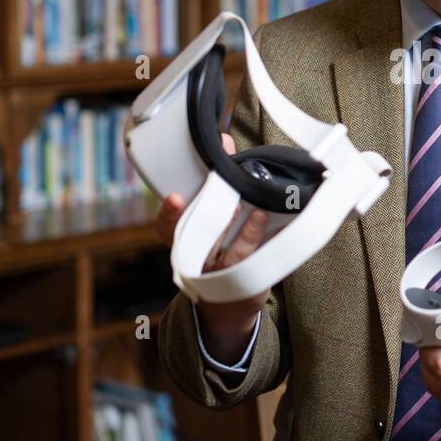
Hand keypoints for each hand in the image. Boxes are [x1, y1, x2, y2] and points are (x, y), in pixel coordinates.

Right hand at [155, 132, 269, 342]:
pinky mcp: (243, 284)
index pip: (167, 228)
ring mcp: (219, 277)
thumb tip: (224, 140)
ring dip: (240, 234)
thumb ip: (215, 184)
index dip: (170, 213)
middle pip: (200, 239)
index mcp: (181, 243)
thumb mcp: (209, 217)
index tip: (174, 197)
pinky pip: (255, 266)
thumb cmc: (218, 247)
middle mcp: (195, 261)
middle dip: (212, 215)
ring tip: (254, 213)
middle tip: (225, 195)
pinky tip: (272, 225)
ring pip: (226, 256)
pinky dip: (264, 245)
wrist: (228, 300)